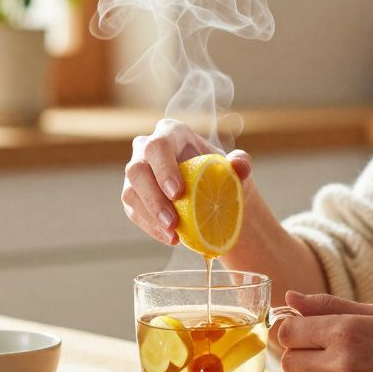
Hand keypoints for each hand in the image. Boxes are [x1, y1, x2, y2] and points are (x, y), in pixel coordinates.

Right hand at [122, 119, 252, 245]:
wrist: (215, 198)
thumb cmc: (224, 177)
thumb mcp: (237, 170)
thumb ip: (241, 163)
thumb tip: (238, 164)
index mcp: (171, 133)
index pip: (158, 146)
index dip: (164, 168)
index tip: (178, 193)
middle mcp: (146, 148)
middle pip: (137, 169)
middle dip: (153, 198)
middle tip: (173, 222)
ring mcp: (137, 173)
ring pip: (130, 192)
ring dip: (150, 216)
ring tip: (173, 234)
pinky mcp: (133, 196)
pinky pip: (134, 211)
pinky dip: (151, 227)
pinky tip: (170, 238)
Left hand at [277, 291, 372, 371]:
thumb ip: (328, 306)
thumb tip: (290, 298)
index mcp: (345, 330)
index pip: (286, 332)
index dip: (292, 330)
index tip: (304, 332)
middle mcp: (342, 363)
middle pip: (288, 361)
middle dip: (299, 354)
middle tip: (321, 351)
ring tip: (332, 371)